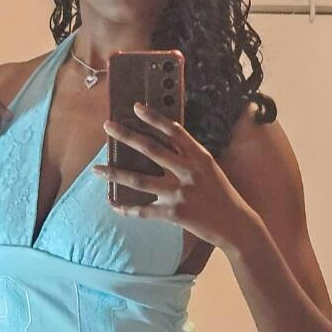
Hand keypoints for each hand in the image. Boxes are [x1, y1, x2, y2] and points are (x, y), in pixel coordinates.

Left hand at [97, 103, 256, 251]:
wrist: (234, 224)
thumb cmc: (220, 193)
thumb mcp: (209, 168)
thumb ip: (188, 156)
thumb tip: (161, 143)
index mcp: (199, 156)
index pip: (173, 131)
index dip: (154, 117)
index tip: (135, 107)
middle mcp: (188, 171)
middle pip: (151, 149)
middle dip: (126, 136)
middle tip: (107, 126)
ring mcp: (179, 193)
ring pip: (139, 180)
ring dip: (115, 173)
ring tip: (96, 169)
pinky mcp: (173, 214)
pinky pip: (143, 210)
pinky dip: (126, 208)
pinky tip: (113, 204)